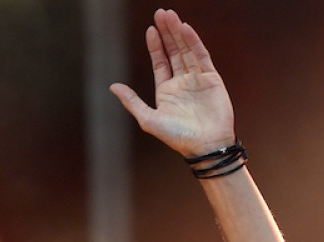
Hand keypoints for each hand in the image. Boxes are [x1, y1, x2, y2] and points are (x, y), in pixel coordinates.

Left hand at [109, 9, 235, 157]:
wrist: (204, 145)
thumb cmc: (177, 137)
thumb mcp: (148, 119)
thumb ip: (131, 102)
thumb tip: (112, 87)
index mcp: (166, 91)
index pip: (160, 62)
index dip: (155, 45)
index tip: (150, 29)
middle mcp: (181, 82)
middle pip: (173, 51)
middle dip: (166, 33)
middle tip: (161, 13)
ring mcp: (197, 79)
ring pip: (186, 50)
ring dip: (178, 33)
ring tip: (171, 16)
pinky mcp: (211, 78)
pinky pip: (201, 56)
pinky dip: (194, 42)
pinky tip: (186, 30)